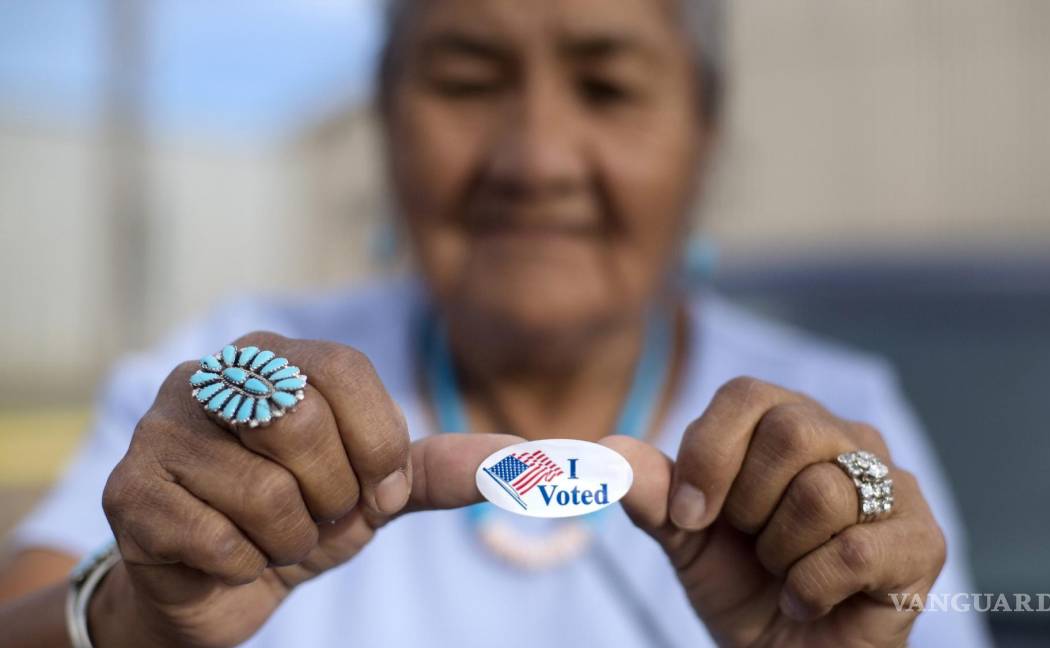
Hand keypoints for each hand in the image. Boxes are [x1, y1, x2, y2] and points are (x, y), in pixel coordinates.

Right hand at [95, 332, 516, 647]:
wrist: (218, 586)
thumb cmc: (303, 518)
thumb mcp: (380, 490)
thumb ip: (447, 467)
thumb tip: (532, 459)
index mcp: (279, 355)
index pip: (347, 373)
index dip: (376, 445)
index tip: (375, 489)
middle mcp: (213, 374)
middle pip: (299, 420)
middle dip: (331, 494)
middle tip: (317, 514)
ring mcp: (161, 427)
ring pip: (261, 491)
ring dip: (288, 539)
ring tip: (270, 536)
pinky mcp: (127, 489)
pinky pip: (214, 537)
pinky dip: (241, 564)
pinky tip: (223, 555)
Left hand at [603, 377, 945, 647]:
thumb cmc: (740, 584)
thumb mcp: (683, 537)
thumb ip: (653, 492)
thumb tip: (609, 452)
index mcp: (788, 420)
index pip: (745, 395)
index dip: (708, 454)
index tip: (689, 517)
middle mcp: (848, 438)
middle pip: (790, 431)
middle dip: (747, 505)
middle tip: (750, 545)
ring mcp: (894, 486)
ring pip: (822, 494)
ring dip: (780, 554)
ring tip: (783, 572)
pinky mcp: (922, 541)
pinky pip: (855, 551)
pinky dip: (810, 588)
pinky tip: (807, 600)